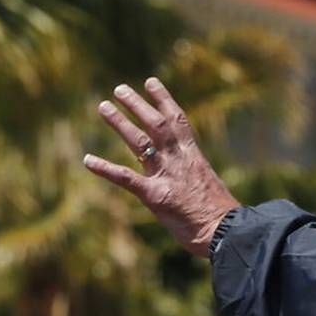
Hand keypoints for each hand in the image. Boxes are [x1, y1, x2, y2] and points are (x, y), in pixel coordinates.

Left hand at [81, 77, 238, 258]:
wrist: (227, 233)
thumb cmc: (221, 215)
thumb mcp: (208, 187)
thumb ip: (192, 178)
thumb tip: (188, 179)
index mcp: (194, 158)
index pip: (178, 121)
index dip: (163, 100)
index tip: (150, 82)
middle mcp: (179, 161)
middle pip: (156, 124)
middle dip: (138, 105)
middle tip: (119, 89)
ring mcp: (167, 176)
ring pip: (140, 142)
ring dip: (120, 123)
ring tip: (103, 106)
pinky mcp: (155, 196)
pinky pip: (126, 178)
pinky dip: (106, 169)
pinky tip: (87, 160)